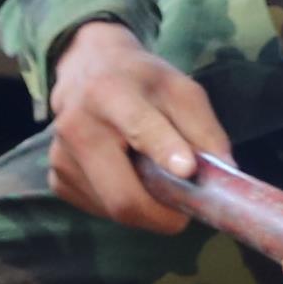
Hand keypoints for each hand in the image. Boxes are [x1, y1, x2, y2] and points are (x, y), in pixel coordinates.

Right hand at [42, 19, 234, 237]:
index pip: (139, 127)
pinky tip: (127, 176)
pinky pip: (101, 209)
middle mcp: (77, 126)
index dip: (164, 150)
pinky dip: (124, 203)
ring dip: (145, 207)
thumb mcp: (181, 90)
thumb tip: (225, 178)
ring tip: (152, 177)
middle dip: (162, 215)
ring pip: (115, 209)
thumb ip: (205, 131)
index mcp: (111, 92)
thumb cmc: (141, 82)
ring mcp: (62, 157)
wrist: (86, 69)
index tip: (187, 170)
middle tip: (185, 212)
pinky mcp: (57, 180)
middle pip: (123, 195)